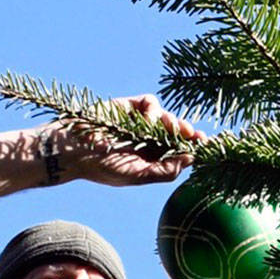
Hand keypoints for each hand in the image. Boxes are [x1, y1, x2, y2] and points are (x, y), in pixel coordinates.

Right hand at [54, 95, 208, 186]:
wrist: (72, 150)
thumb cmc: (102, 167)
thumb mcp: (137, 175)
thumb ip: (165, 171)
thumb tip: (191, 159)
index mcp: (152, 159)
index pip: (179, 151)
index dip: (194, 147)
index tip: (207, 144)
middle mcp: (148, 140)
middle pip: (178, 133)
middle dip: (187, 133)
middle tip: (194, 134)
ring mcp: (139, 123)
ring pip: (167, 118)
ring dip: (172, 122)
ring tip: (168, 128)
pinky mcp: (129, 107)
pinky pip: (151, 103)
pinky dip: (154, 110)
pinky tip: (146, 119)